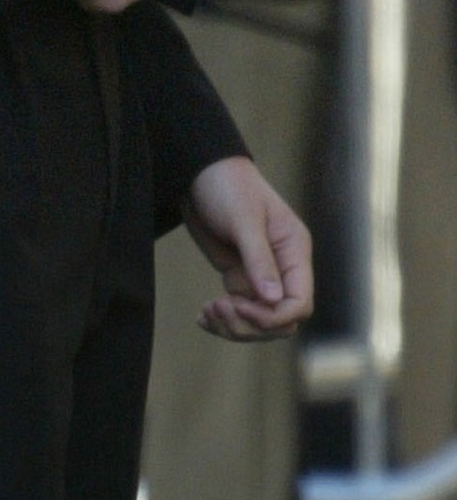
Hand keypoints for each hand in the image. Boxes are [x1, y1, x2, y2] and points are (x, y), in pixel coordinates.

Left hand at [184, 156, 313, 341]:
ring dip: (234, 326)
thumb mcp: (243, 219)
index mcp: (294, 250)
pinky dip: (222, 320)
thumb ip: (258, 258)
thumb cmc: (227, 186)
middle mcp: (283, 267)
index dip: (274, 316)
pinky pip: (240, 311)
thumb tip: (274, 301)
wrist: (200, 173)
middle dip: (251, 324)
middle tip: (217, 308)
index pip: (300, 302)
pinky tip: (202, 317)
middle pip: (281, 320)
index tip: (240, 307)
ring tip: (207, 312)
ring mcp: (261, 274)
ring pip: (259, 321)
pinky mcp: (240, 276)